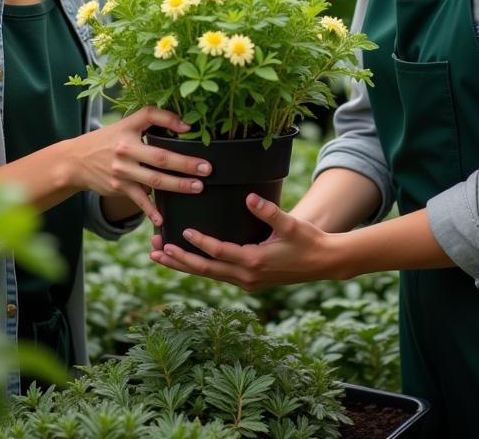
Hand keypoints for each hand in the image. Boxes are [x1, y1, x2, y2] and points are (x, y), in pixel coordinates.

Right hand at [68, 107, 211, 224]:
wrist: (76, 161)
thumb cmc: (107, 139)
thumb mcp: (125, 124)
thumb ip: (152, 119)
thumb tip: (185, 125)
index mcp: (128, 131)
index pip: (150, 119)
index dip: (170, 121)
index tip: (190, 129)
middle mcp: (125, 151)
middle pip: (160, 158)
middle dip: (185, 164)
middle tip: (206, 168)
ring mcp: (122, 171)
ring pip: (154, 180)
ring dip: (177, 186)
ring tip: (197, 187)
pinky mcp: (119, 188)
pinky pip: (139, 200)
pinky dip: (150, 210)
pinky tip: (162, 219)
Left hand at [149, 194, 338, 290]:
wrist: (325, 263)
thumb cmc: (309, 241)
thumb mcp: (291, 224)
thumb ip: (269, 211)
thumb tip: (249, 197)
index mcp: (254, 262)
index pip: (219, 253)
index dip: (199, 242)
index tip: (181, 231)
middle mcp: (247, 277)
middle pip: (205, 270)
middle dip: (178, 260)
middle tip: (154, 250)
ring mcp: (247, 282)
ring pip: (208, 275)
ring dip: (184, 265)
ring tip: (159, 256)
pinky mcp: (249, 281)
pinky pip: (218, 275)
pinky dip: (199, 268)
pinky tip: (186, 259)